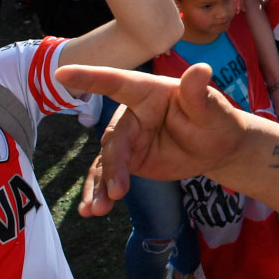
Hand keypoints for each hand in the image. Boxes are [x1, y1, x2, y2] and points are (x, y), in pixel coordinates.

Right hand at [58, 63, 250, 210]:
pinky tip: (91, 210)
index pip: (117, 82)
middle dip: (114, 165)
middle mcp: (131, 114)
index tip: (61, 74)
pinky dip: (98, 192)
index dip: (90, 78)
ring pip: (107, 160)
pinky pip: (107, 175)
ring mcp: (127, 139)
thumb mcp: (212, 108)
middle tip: (117, 191)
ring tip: (97, 210)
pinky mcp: (127, 160)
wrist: (216, 147)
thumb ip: (199, 93)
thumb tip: (202, 68)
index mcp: (148, 92)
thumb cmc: (215, 118)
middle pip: (115, 138)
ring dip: (101, 185)